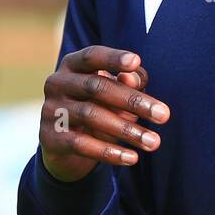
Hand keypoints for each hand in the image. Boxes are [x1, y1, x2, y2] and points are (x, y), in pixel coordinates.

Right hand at [38, 46, 170, 182]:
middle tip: (164, 115)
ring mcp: (50, 110)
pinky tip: (132, 158)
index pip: (92, 56)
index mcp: (73, 65)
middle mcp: (57, 83)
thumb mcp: (117, 92)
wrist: (67, 145)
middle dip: (133, 101)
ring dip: (126, 130)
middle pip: (96, 87)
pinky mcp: (50, 138)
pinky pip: (82, 144)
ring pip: (91, 116)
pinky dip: (109, 152)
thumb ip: (131, 81)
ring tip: (153, 142)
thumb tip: (132, 77)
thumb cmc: (100, 106)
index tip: (136, 61)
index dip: (113, 58)